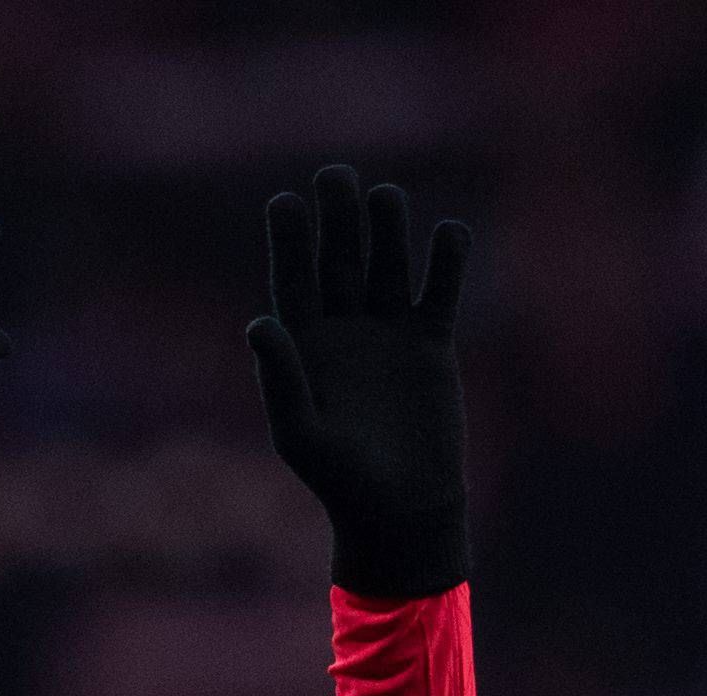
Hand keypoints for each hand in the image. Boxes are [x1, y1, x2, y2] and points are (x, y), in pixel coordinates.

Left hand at [246, 166, 471, 599]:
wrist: (401, 508)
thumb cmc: (340, 479)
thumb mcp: (300, 433)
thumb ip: (280, 378)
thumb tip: (258, 321)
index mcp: (303, 344)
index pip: (293, 279)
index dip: (289, 241)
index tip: (284, 202)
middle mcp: (343, 328)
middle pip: (339, 258)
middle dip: (337, 218)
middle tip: (335, 176)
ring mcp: (387, 330)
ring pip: (387, 264)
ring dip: (387, 230)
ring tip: (384, 196)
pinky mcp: (431, 342)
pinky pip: (438, 289)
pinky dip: (446, 260)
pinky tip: (448, 231)